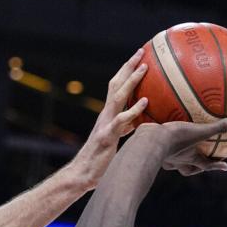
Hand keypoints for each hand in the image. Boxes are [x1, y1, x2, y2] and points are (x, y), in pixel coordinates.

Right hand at [67, 50, 150, 187]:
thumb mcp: (116, 139)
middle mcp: (105, 115)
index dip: (126, 71)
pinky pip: (121, 120)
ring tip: (145, 67)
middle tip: (142, 51)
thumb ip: (125, 127)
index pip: (116, 87)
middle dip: (128, 67)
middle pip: (115, 84)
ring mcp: (105, 124)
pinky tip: (144, 102)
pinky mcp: (107, 137)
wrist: (82, 175)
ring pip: (118, 96)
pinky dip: (133, 110)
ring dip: (131, 80)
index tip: (139, 57)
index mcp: (107, 115)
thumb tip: (140, 120)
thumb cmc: (99, 160)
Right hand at [135, 119, 226, 174]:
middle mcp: (178, 161)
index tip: (226, 166)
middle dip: (198, 168)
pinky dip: (164, 146)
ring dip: (179, 160)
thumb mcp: (198, 131)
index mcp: (189, 158)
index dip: (216, 166)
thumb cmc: (174, 138)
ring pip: (174, 163)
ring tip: (181, 153)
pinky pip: (162, 150)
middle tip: (204, 164)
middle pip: (189, 169)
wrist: (148, 141)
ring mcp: (165, 158)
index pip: (206, 164)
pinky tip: (163, 136)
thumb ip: (217, 127)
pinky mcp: (154, 151)